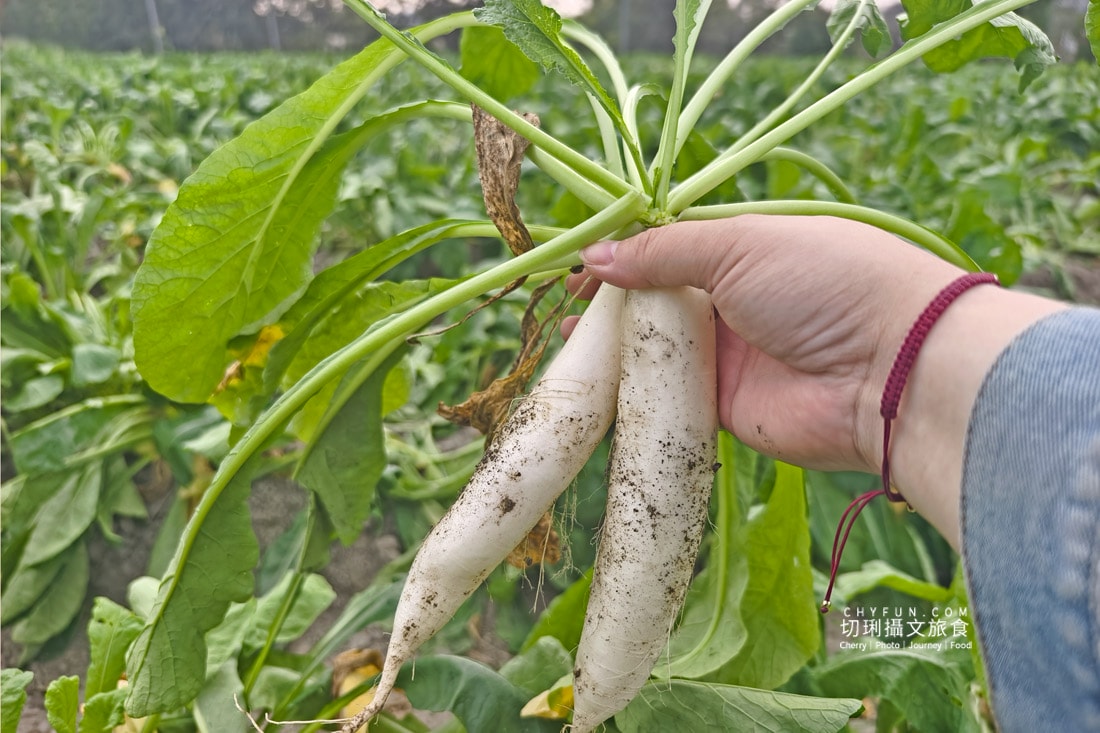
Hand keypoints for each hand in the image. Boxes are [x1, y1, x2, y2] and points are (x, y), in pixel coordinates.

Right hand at [569, 215, 1063, 544]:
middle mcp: (736, 302)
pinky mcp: (727, 409)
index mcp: (747, 251)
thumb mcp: (740, 244)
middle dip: (615, 302)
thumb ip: (664, 250)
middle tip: (570, 305)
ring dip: (617, 347)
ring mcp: (732, 358)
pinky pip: (671, 398)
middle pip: (660, 301)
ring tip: (573, 340)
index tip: (583, 265)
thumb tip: (598, 255)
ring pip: (659, 351)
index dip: (627, 256)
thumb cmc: (826, 282)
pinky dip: (637, 391)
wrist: (890, 370)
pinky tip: (599, 384)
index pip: (672, 249)